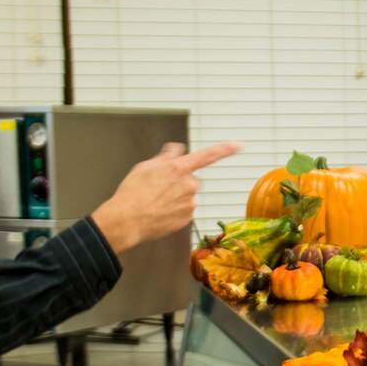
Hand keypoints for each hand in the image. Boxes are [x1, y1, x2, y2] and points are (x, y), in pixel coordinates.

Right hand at [91, 140, 241, 254]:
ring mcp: (190, 203)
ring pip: (188, 195)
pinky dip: (175, 210)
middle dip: (181, 182)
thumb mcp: (145, 167)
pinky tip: (160, 212)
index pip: (207, 155)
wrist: (127, 221)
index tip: (239, 144)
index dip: (224, 149)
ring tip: (156, 202)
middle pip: (193, 179)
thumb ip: (166, 157)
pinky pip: (185, 210)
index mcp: (179, 168)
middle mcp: (189, 185)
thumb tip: (177, 149)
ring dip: (177, 197)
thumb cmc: (132, 193)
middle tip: (160, 188)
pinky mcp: (188, 218)